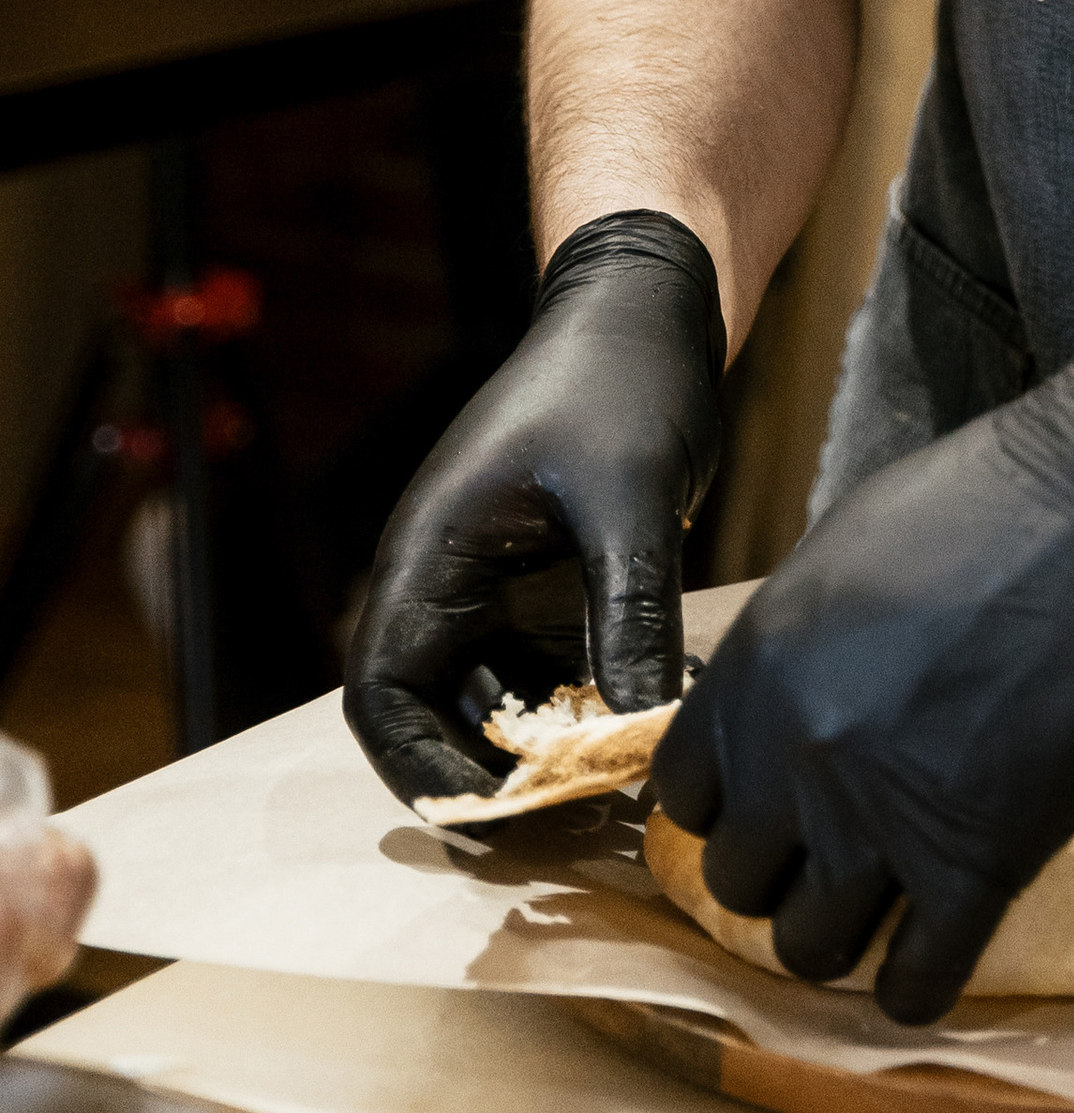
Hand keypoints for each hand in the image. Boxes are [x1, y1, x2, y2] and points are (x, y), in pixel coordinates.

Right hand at [344, 209, 724, 806]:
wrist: (651, 300)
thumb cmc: (620, 378)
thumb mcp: (629, 500)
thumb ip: (630, 615)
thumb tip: (643, 731)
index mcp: (429, 557)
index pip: (381, 693)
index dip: (422, 766)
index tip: (496, 812)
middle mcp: (448, 579)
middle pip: (436, 710)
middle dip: (497, 769)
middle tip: (578, 810)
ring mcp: (497, 579)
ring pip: (499, 696)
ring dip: (551, 739)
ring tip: (625, 771)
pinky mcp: (548, 577)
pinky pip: (549, 664)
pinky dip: (589, 696)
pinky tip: (652, 708)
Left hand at [651, 335, 1073, 1022]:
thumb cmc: (998, 498)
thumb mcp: (849, 549)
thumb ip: (796, 643)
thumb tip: (781, 702)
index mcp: (756, 668)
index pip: (684, 795)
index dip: (732, 804)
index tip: (776, 805)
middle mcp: (795, 755)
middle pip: (738, 883)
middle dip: (786, 872)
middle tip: (842, 852)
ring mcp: (883, 818)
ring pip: (810, 949)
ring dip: (845, 936)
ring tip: (887, 906)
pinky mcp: (979, 862)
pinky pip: (916, 984)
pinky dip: (918, 986)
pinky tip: (938, 956)